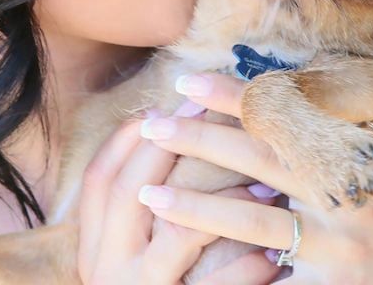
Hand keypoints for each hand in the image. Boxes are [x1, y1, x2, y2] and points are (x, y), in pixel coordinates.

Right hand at [75, 102, 283, 284]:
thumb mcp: (132, 249)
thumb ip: (140, 204)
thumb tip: (170, 124)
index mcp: (93, 247)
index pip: (100, 178)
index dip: (132, 137)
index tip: (169, 104)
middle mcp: (106, 271)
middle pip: (131, 193)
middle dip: (175, 150)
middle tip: (221, 121)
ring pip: (175, 238)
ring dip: (224, 205)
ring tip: (266, 188)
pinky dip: (247, 270)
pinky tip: (278, 257)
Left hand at [139, 75, 372, 284]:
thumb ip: (352, 121)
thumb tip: (304, 79)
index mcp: (358, 147)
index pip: (284, 113)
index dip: (233, 95)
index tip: (187, 80)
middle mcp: (349, 188)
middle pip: (260, 157)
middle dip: (201, 137)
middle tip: (150, 122)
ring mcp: (341, 240)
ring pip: (254, 218)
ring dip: (196, 203)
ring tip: (150, 191)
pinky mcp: (334, 282)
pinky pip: (272, 272)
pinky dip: (230, 265)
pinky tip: (189, 260)